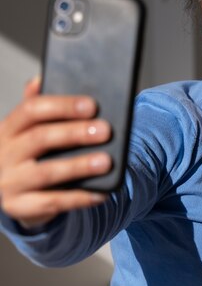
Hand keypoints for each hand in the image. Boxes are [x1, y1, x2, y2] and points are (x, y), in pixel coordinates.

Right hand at [0, 77, 112, 227]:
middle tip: (105, 130)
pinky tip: (101, 193)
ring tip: (106, 161)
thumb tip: (40, 78)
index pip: (30, 110)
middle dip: (75, 133)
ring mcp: (9, 182)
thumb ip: (36, 108)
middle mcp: (3, 155)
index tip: (92, 105)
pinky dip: (79, 198)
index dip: (62, 106)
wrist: (15, 196)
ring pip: (47, 172)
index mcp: (7, 129)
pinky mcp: (18, 207)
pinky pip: (53, 203)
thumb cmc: (30, 156)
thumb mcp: (28, 132)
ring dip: (79, 166)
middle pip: (40, 139)